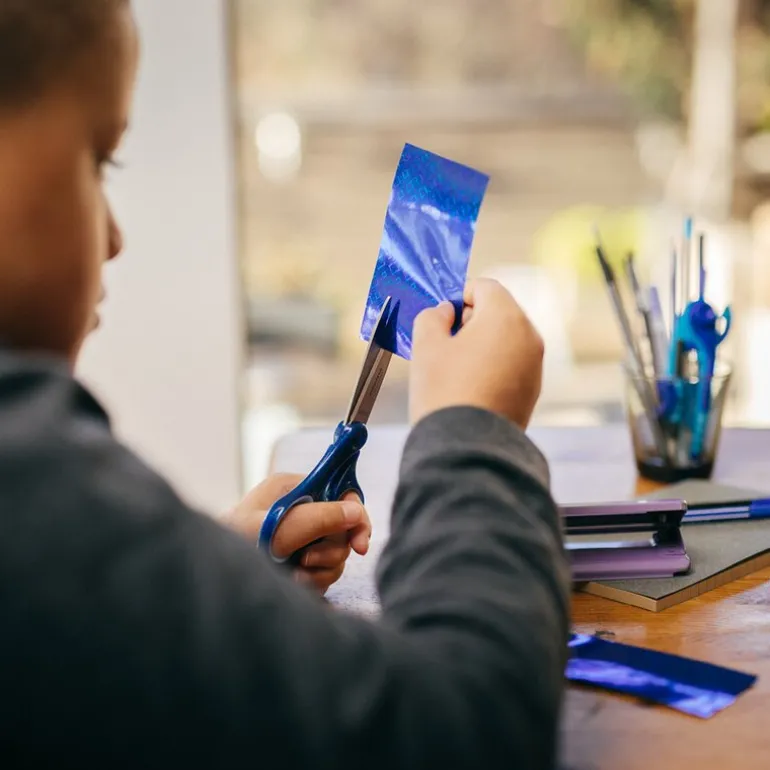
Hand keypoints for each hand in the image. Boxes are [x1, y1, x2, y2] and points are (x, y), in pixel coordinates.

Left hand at [223, 473, 371, 594]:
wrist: (211, 579)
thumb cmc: (233, 545)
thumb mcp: (277, 529)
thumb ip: (317, 518)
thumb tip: (355, 512)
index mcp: (293, 488)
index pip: (341, 493)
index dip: (356, 516)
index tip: (360, 544)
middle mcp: (300, 509)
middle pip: (344, 528)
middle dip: (331, 550)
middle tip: (308, 560)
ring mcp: (301, 536)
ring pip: (337, 554)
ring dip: (321, 569)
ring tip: (295, 574)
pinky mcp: (300, 561)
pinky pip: (325, 572)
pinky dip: (314, 580)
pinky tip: (293, 581)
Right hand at [410, 278, 543, 428]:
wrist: (467, 447)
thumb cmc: (445, 392)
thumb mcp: (426, 345)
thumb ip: (433, 317)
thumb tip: (446, 313)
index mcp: (506, 318)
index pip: (485, 287)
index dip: (460, 295)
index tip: (443, 315)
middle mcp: (529, 337)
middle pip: (499, 312)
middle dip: (472, 321)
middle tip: (445, 342)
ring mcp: (534, 365)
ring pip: (506, 340)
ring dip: (482, 345)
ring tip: (455, 369)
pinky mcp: (533, 391)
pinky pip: (512, 365)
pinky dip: (493, 367)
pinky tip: (470, 387)